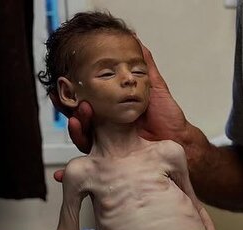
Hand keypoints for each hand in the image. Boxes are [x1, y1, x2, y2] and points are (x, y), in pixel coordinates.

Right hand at [52, 40, 187, 183]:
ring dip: (76, 131)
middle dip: (72, 111)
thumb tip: (138, 42)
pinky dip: (77, 170)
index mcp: (112, 110)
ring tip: (77, 122)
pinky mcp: (113, 163)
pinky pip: (93, 165)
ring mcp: (109, 146)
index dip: (73, 94)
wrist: (181, 143)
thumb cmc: (168, 118)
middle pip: (82, 120)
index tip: (63, 85)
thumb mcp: (154, 88)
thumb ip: (144, 68)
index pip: (87, 100)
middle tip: (71, 103)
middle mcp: (107, 128)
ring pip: (85, 140)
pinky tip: (62, 174)